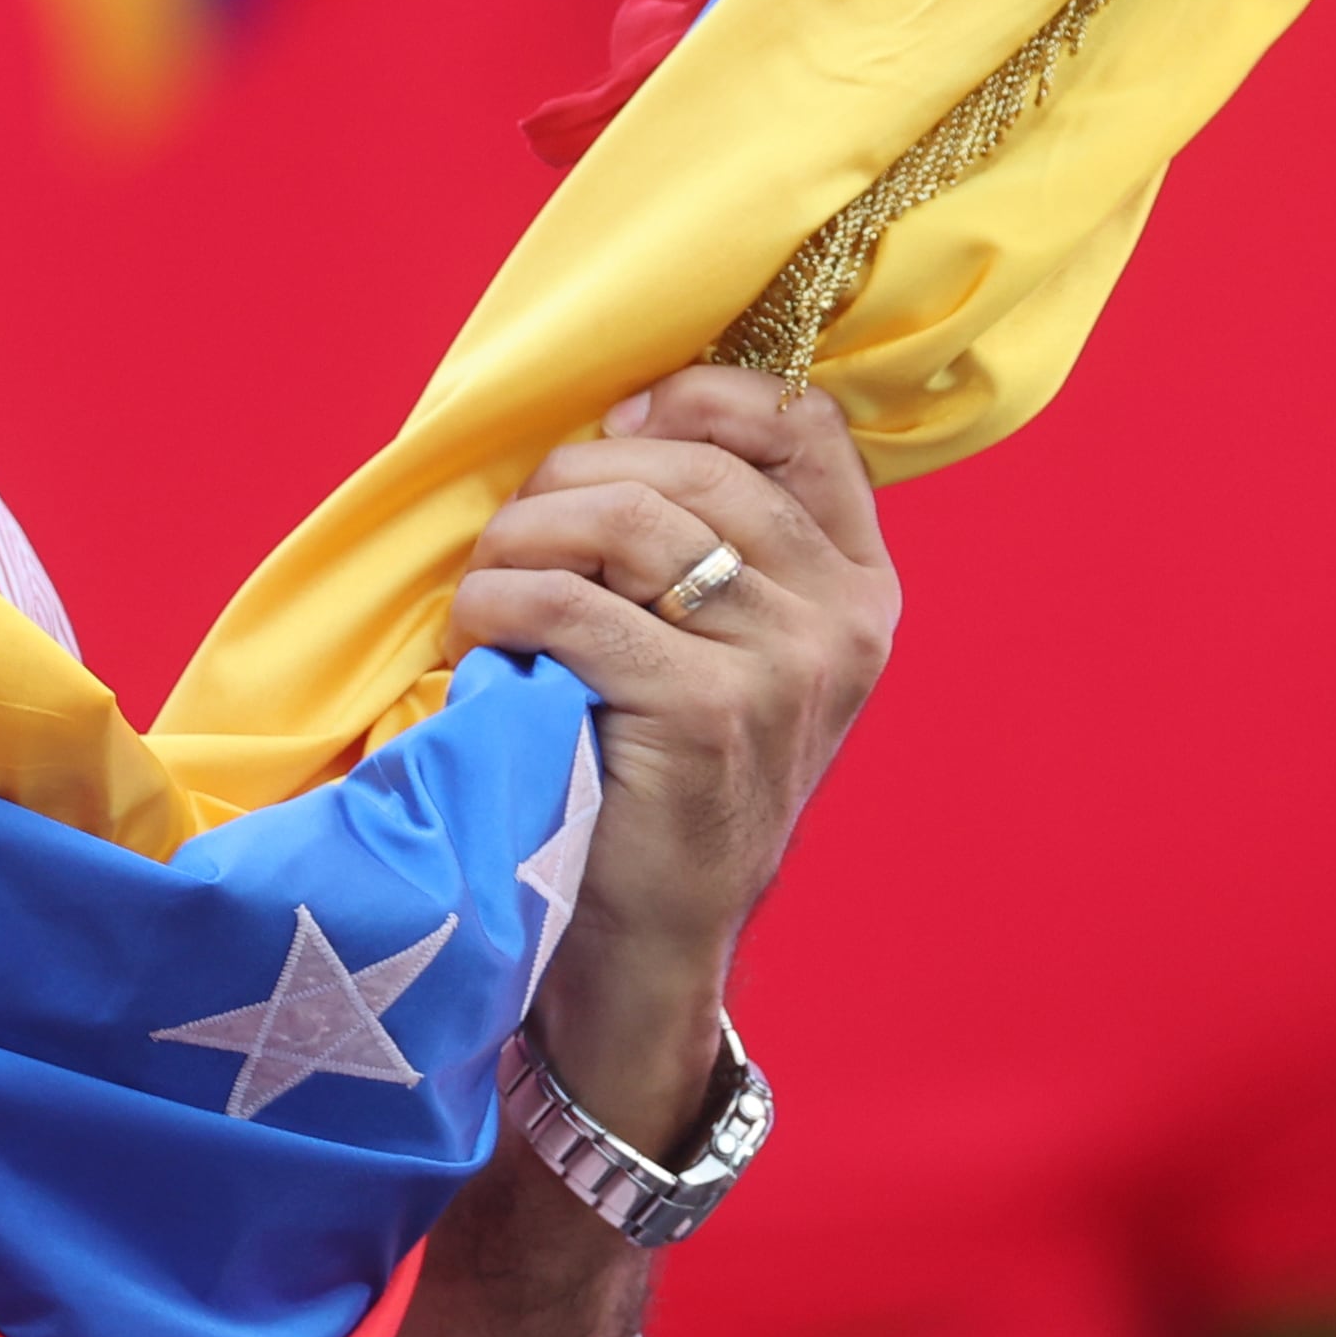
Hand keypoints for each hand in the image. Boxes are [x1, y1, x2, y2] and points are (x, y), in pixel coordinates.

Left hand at [445, 366, 897, 1158]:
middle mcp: (840, 620)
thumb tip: (611, 421)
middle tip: (511, 533)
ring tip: (486, 585)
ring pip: (629, 521)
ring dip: (525, 537)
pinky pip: (574, 605)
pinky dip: (501, 603)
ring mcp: (783, 666)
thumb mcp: (722, 650)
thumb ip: (707, 543)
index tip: (615, 427)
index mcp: (858, 585)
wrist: (652, 939)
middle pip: (694, 465)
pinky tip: (477, 635)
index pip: (806, 423)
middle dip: (572, 478)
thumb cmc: (659, 777)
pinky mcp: (706, 713)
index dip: (699, 398)